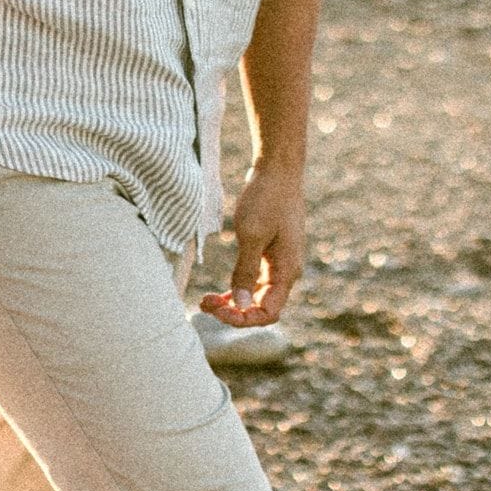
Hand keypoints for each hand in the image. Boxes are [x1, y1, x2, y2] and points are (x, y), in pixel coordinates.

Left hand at [200, 157, 306, 327]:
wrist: (278, 171)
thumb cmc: (267, 199)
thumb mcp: (251, 234)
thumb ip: (245, 270)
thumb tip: (239, 304)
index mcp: (286, 271)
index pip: (269, 312)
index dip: (244, 319)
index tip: (218, 312)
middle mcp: (286, 272)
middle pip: (261, 307)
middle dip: (234, 312)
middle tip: (204, 306)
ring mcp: (279, 263)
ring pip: (256, 295)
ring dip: (233, 302)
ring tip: (205, 302)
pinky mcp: (269, 254)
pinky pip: (254, 281)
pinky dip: (237, 288)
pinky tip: (218, 294)